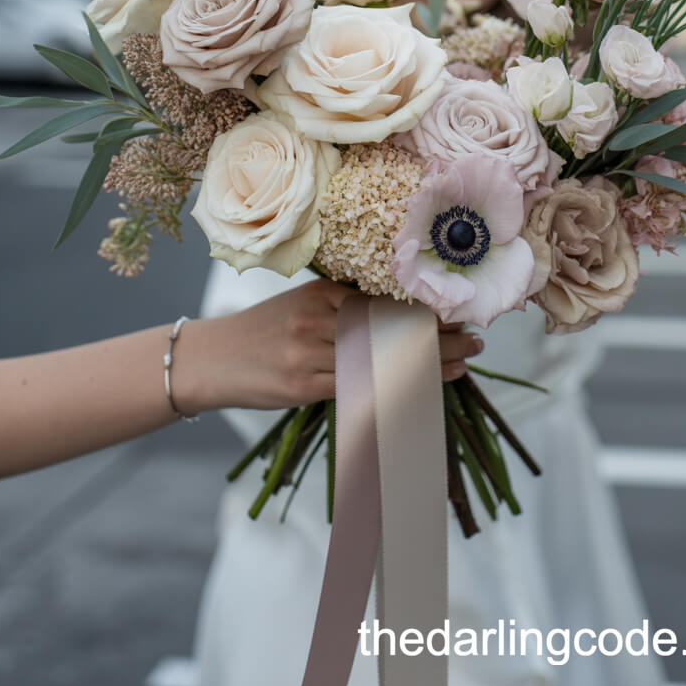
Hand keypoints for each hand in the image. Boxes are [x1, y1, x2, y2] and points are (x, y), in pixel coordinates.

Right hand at [175, 282, 483, 413]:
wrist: (210, 359)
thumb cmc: (263, 332)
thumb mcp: (302, 306)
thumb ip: (343, 308)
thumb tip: (401, 316)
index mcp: (322, 293)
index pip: (386, 299)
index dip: (427, 309)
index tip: (461, 314)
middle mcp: (318, 319)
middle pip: (390, 329)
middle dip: (437, 337)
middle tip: (475, 341)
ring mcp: (309, 353)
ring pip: (380, 361)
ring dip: (426, 366)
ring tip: (461, 365)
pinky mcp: (301, 386)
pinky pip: (358, 389)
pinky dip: (393, 391)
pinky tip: (420, 391)